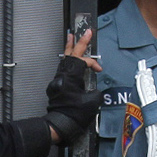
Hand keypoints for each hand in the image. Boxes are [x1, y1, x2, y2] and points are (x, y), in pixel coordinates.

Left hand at [44, 32, 102, 146]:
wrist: (60, 125)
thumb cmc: (74, 114)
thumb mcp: (92, 102)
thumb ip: (95, 91)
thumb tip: (92, 90)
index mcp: (71, 77)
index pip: (83, 62)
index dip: (93, 63)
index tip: (99, 69)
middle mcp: (63, 76)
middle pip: (71, 54)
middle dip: (80, 42)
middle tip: (86, 32)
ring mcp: (58, 80)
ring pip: (65, 60)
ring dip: (70, 48)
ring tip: (72, 37)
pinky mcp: (57, 86)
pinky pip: (63, 69)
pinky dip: (68, 61)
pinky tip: (70, 58)